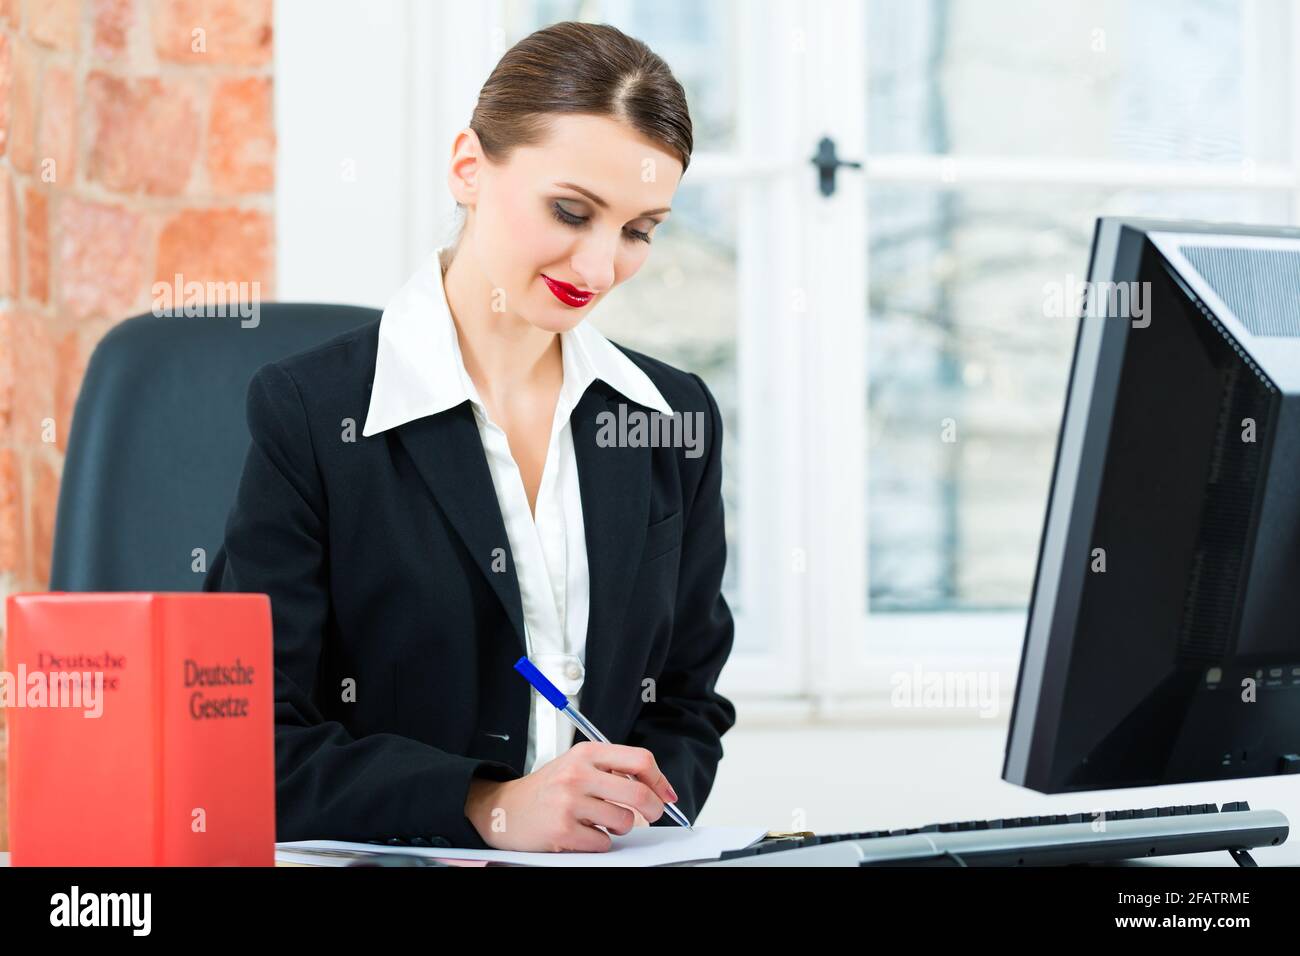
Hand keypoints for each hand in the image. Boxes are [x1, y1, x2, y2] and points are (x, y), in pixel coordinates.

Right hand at [464, 741, 675, 851]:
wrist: (504, 809)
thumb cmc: (547, 789)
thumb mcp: (577, 764)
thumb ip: (612, 769)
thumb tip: (655, 788)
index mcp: (586, 753)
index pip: (640, 760)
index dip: (660, 780)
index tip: (666, 795)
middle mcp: (578, 773)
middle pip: (639, 793)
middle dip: (653, 810)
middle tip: (651, 815)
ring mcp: (569, 802)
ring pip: (624, 822)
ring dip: (620, 828)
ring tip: (600, 821)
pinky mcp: (563, 830)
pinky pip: (603, 842)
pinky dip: (599, 842)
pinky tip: (582, 832)